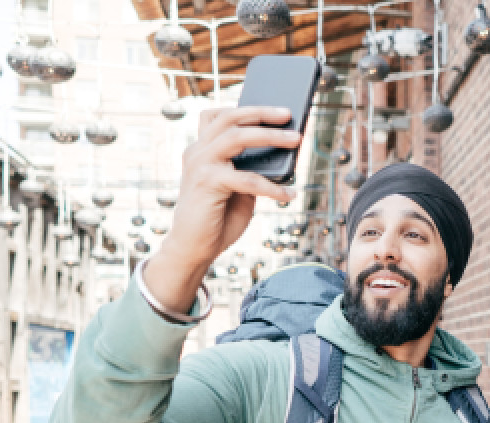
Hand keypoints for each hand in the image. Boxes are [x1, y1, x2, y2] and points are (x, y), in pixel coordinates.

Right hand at [144, 106, 300, 312]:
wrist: (194, 247)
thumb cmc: (217, 218)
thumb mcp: (239, 189)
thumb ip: (251, 169)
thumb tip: (282, 155)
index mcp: (202, 149)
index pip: (217, 116)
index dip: (244, 107)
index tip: (273, 107)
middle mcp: (197, 152)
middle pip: (229, 118)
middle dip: (261, 112)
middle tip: (288, 113)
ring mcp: (200, 165)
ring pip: (236, 137)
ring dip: (269, 136)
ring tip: (295, 139)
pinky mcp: (207, 183)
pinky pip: (247, 178)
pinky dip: (272, 187)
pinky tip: (289, 195)